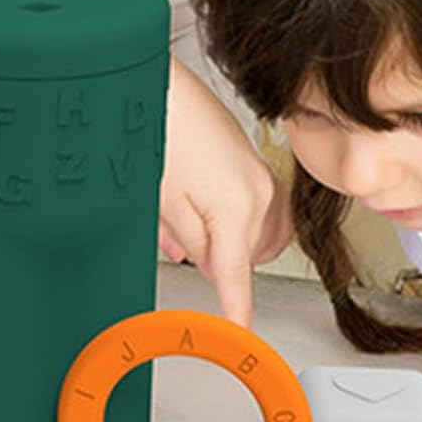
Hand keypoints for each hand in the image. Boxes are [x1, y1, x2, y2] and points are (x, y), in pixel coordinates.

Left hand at [158, 61, 287, 326]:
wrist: (165, 85)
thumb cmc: (158, 132)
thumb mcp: (163, 201)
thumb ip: (189, 243)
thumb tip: (203, 266)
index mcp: (237, 208)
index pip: (237, 277)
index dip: (235, 312)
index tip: (237, 336)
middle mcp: (260, 194)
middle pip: (241, 255)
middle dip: (210, 257)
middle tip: (174, 236)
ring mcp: (263, 176)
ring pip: (252, 234)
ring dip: (223, 238)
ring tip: (183, 212)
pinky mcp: (256, 164)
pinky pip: (256, 210)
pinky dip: (233, 219)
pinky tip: (201, 203)